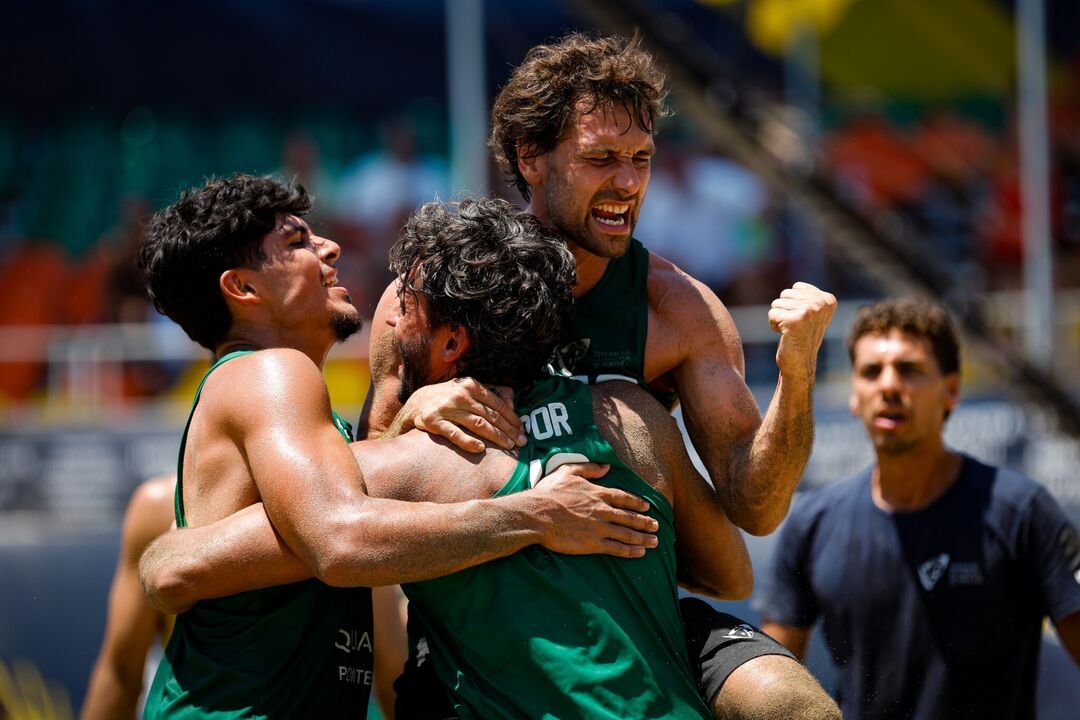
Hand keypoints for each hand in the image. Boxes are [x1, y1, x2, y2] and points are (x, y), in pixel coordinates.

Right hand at [399, 378, 525, 451]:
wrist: (416, 403)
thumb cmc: (448, 398)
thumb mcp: (466, 389)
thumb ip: (488, 393)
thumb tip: (513, 401)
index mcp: (470, 385)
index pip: (497, 403)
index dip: (512, 418)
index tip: (523, 429)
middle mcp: (460, 395)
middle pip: (491, 415)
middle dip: (509, 429)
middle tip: (522, 442)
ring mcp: (446, 408)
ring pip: (478, 424)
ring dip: (496, 437)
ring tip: (509, 446)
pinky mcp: (434, 422)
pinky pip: (455, 434)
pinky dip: (468, 442)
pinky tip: (481, 449)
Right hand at [531, 462, 658, 557]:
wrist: (536, 515)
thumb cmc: (549, 493)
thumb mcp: (568, 472)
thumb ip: (589, 468)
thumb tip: (607, 466)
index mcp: (597, 493)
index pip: (623, 497)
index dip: (637, 502)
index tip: (647, 506)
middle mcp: (602, 510)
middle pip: (630, 517)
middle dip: (645, 522)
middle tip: (657, 526)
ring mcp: (599, 528)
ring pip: (627, 533)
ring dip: (643, 538)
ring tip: (655, 541)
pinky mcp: (593, 543)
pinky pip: (617, 548)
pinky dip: (630, 551)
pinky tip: (640, 552)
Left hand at [768, 282, 836, 381]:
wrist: (800, 363)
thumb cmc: (802, 337)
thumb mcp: (812, 314)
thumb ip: (808, 297)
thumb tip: (796, 286)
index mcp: (828, 300)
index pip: (797, 287)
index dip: (793, 303)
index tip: (803, 320)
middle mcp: (821, 304)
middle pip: (786, 294)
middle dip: (784, 310)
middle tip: (795, 327)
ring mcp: (809, 311)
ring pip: (777, 303)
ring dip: (779, 318)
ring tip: (791, 331)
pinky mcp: (795, 321)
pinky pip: (772, 314)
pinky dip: (773, 325)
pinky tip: (785, 335)